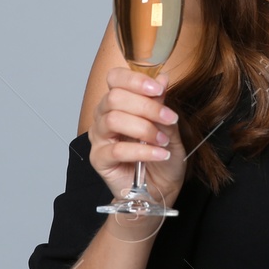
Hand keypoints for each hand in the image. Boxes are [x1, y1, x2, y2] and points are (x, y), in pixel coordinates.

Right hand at [87, 66, 187, 214]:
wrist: (160, 189)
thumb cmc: (162, 157)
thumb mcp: (169, 128)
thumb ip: (161, 104)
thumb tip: (162, 78)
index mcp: (119, 102)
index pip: (115, 78)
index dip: (135, 80)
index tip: (158, 89)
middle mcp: (104, 116)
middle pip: (115, 97)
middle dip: (146, 106)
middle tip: (169, 118)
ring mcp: (99, 138)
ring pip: (113, 119)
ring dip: (144, 128)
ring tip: (163, 141)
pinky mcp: (99, 159)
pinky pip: (117, 149)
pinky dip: (142, 150)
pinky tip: (159, 154)